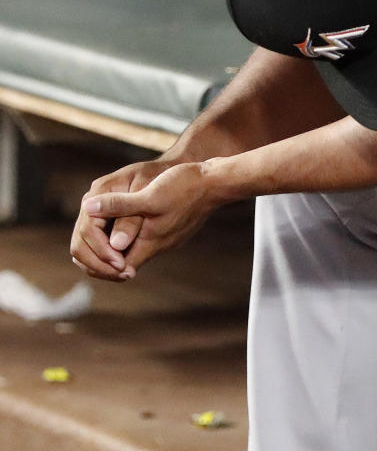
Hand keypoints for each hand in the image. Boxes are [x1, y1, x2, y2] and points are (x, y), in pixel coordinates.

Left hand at [79, 161, 219, 277]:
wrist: (216, 182)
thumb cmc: (185, 187)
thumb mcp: (149, 195)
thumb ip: (119, 205)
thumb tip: (90, 208)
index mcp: (151, 242)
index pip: (119, 269)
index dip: (100, 264)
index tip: (86, 250)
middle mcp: (159, 246)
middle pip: (127, 264)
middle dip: (105, 259)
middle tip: (86, 246)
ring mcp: (168, 239)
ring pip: (137, 251)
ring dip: (117, 247)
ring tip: (99, 234)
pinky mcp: (173, 229)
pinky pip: (147, 240)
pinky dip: (132, 237)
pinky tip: (125, 222)